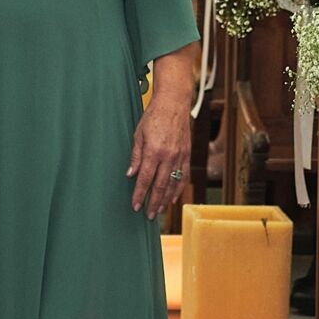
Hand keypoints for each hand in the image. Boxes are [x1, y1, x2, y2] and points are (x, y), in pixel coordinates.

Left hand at [128, 94, 191, 218]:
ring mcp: (179, 156)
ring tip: (159, 210)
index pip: (145, 179)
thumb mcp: (138, 134)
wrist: (174, 104)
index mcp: (153, 151)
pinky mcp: (187, 154)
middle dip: (153, 202)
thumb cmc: (154, 116)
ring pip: (173, 184)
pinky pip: (184, 176)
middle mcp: (168, 156)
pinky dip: (179, 189)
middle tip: (148, 215)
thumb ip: (136, 155)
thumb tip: (131, 174)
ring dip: (166, 199)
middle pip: (160, 186)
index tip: (136, 205)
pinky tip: (173, 198)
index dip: (140, 194)